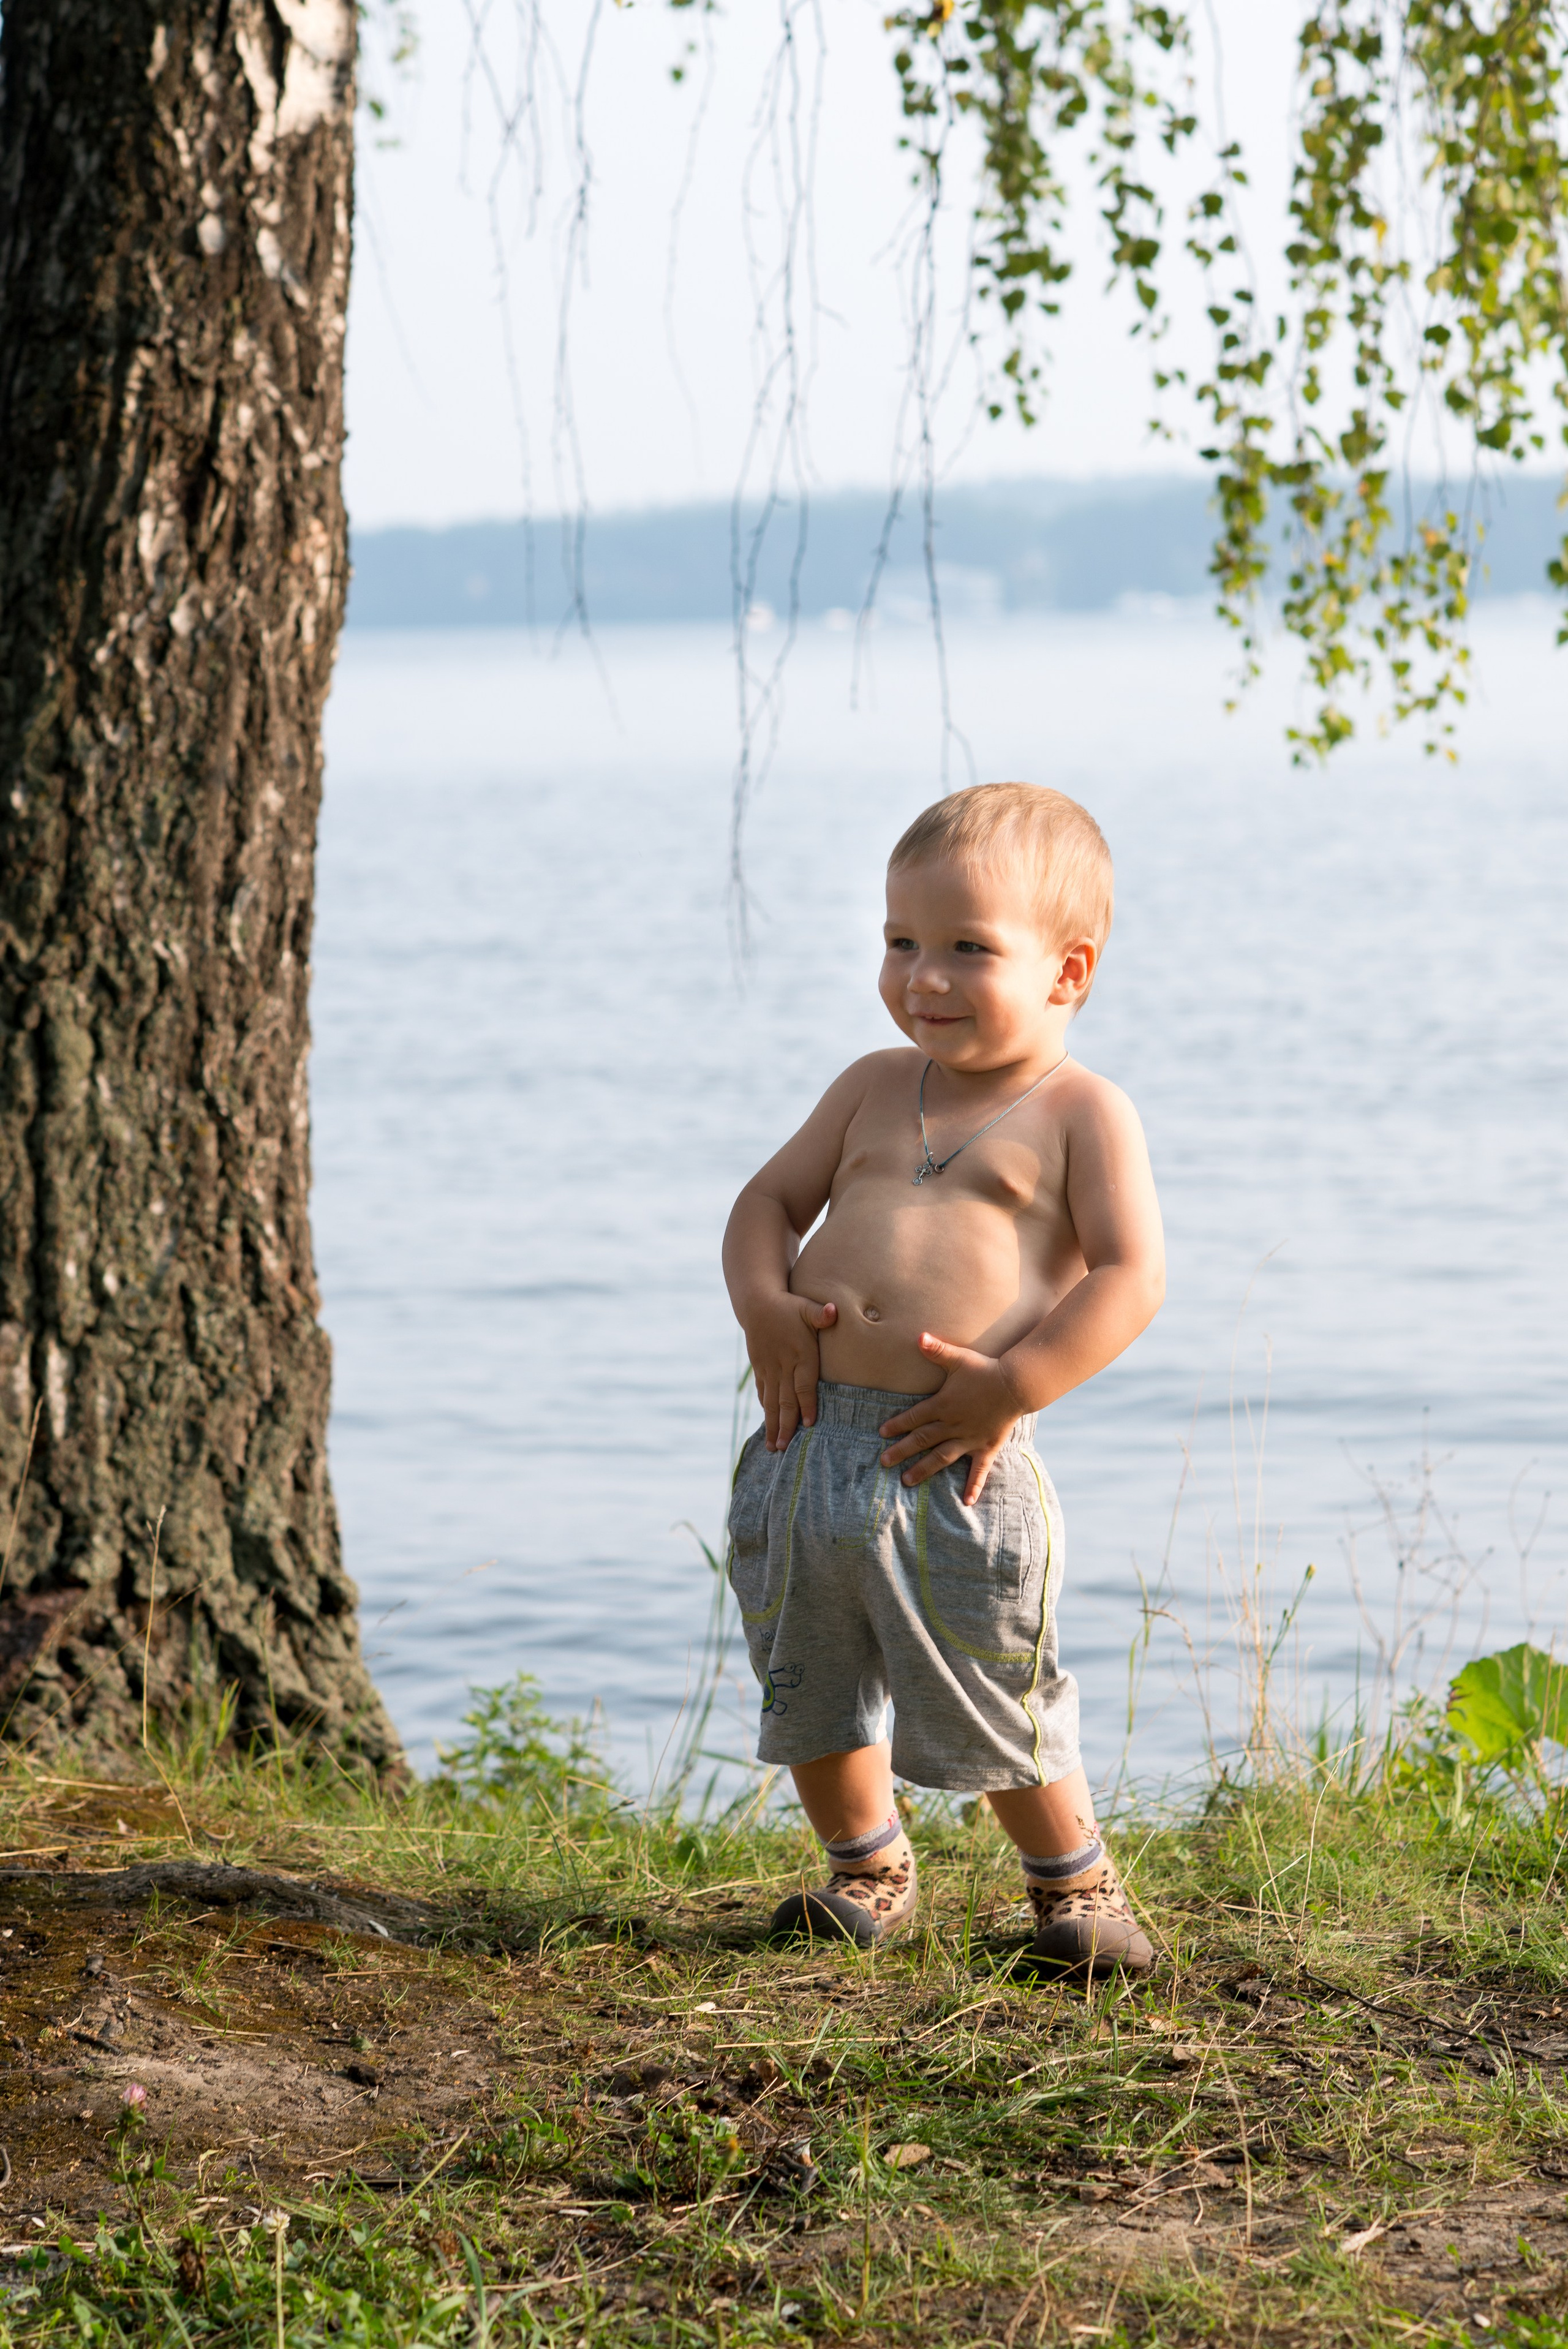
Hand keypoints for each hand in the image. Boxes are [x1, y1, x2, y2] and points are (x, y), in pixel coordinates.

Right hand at [743, 1294, 837, 1451]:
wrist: (757, 1303)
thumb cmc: (789, 1306)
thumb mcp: (806, 1307)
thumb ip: (821, 1314)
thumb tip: (833, 1311)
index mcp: (799, 1354)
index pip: (803, 1385)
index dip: (806, 1404)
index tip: (807, 1424)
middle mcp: (783, 1365)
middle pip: (785, 1400)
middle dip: (785, 1426)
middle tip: (785, 1448)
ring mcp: (769, 1369)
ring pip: (771, 1402)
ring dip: (773, 1424)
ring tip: (774, 1446)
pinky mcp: (760, 1368)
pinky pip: (763, 1393)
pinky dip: (767, 1410)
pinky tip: (769, 1424)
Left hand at [877, 1333, 1023, 1501]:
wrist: (1015, 1385)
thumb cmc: (986, 1370)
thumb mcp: (959, 1358)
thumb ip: (937, 1350)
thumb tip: (918, 1336)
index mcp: (943, 1405)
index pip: (914, 1417)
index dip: (897, 1424)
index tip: (881, 1432)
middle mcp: (953, 1425)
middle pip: (922, 1440)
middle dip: (901, 1451)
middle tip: (883, 1463)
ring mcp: (969, 1438)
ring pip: (942, 1457)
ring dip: (924, 1469)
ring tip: (907, 1481)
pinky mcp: (986, 1447)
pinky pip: (978, 1470)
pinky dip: (973, 1485)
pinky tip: (966, 1502)